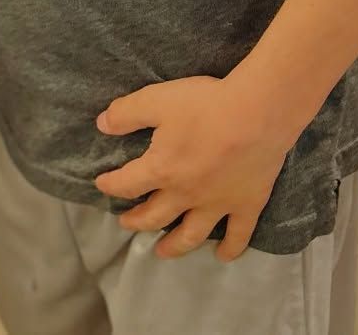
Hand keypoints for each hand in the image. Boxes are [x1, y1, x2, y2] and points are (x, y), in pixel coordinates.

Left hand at [92, 74, 295, 260]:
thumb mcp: (156, 100)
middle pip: (155, 216)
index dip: (111, 185)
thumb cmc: (204, 105)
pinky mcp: (247, 205)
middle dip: (137, 221)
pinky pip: (238, 235)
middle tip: (127, 223)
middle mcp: (186, 195)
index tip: (101, 185)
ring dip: (174, 246)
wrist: (256, 113)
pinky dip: (230, 249)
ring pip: (191, 234)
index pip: (128, 184)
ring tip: (162, 252)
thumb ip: (126, 114)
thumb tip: (101, 125)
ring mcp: (218, 204)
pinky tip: (223, 256)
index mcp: (162, 170)